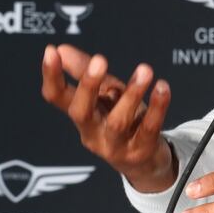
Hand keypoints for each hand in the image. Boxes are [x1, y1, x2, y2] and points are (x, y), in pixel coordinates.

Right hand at [40, 44, 175, 192]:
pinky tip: (163, 87)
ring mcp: (116, 146)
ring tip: (145, 70)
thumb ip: (85, 72)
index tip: (50, 51)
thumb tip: (62, 49)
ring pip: (117, 122)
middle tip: (99, 60)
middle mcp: (93, 133)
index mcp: (81, 116)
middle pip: (80, 112)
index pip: (58, 98)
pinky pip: (149, 128)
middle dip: (88, 86)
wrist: (146, 163)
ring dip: (131, 94)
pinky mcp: (142, 150)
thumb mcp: (105, 96)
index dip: (52, 76)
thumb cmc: (123, 122)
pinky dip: (158, 107)